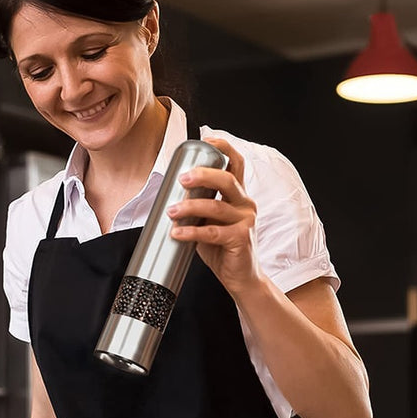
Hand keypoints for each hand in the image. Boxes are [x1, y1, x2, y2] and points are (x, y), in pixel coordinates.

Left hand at [167, 137, 259, 296]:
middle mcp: (246, 204)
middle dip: (202, 175)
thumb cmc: (222, 249)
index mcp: (238, 196)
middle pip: (227, 179)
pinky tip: (177, 233)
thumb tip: (170, 197)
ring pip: (216, 206)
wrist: (241, 278)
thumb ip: (199, 208)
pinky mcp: (241, 239)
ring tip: (171, 211)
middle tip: (182, 179)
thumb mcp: (209, 222)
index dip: (224, 147)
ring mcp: (246, 221)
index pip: (236, 164)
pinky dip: (191, 232)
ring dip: (190, 207)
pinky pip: (212, 232)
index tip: (206, 138)